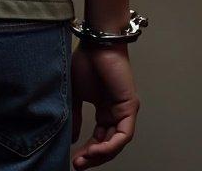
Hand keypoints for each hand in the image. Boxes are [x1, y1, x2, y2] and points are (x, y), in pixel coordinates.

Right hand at [70, 44, 139, 167]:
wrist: (96, 43)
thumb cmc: (86, 61)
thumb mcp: (74, 93)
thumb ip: (74, 115)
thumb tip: (70, 138)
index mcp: (105, 110)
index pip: (99, 138)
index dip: (87, 151)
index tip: (74, 160)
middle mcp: (117, 113)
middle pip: (109, 144)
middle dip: (93, 157)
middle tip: (78, 164)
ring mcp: (125, 111)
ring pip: (117, 143)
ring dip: (101, 154)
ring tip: (85, 159)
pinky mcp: (131, 107)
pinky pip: (124, 134)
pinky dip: (111, 145)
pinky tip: (97, 149)